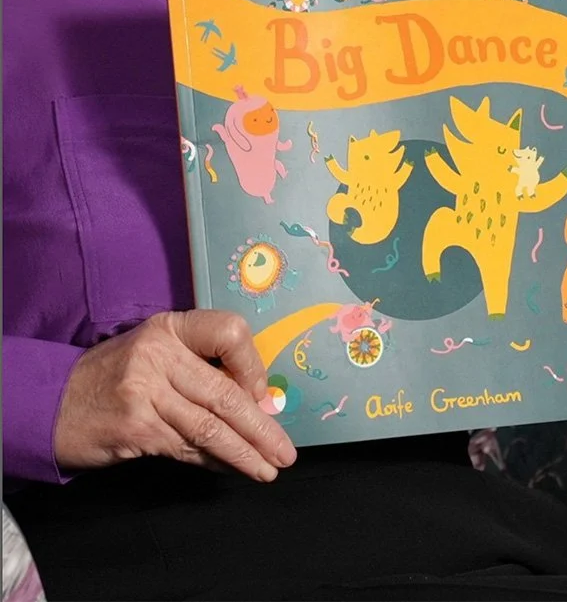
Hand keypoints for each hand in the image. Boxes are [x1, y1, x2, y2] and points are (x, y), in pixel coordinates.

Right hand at [54, 310, 296, 481]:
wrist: (51, 402)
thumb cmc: (117, 375)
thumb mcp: (157, 351)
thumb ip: (204, 366)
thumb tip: (260, 400)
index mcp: (171, 328)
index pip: (230, 333)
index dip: (253, 366)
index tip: (263, 394)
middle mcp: (159, 356)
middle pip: (225, 393)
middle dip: (261, 427)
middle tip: (284, 451)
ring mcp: (145, 394)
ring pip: (210, 427)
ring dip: (245, 453)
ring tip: (268, 468)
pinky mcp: (135, 430)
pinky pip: (187, 448)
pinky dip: (214, 461)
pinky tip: (233, 469)